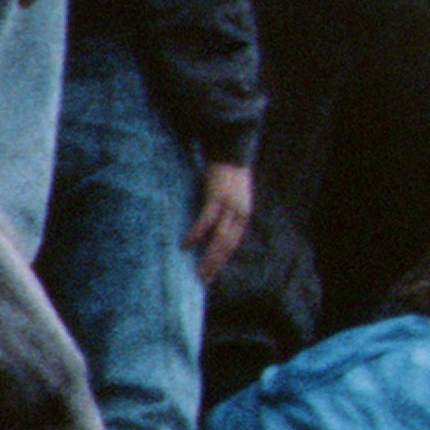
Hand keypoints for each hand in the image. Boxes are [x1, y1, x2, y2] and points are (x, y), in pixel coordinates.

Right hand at [183, 160, 252, 282]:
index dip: (221, 261)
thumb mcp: (229, 196)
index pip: (232, 245)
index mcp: (243, 215)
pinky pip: (206, 220)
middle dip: (214, 265)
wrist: (231, 148)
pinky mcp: (217, 197)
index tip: (210, 276)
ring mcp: (229, 206)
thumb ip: (223, 213)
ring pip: (219, 239)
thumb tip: (208, 230)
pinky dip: (196, 234)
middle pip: (227, 246)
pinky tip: (186, 244)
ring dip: (207, 257)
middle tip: (202, 281)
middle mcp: (239, 214)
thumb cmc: (226, 172)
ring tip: (197, 271)